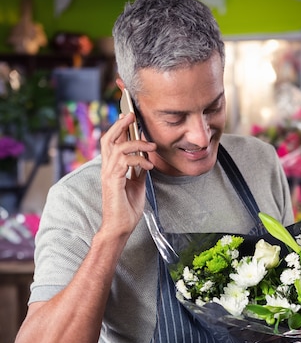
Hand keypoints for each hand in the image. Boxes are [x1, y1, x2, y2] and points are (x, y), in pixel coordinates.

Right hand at [99, 112, 155, 237]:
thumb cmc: (126, 209)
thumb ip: (138, 170)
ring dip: (137, 143)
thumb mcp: (137, 184)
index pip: (112, 142)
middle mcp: (107, 168)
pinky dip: (139, 160)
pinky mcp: (113, 181)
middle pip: (108, 138)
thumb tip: (146, 159)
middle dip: (120, 125)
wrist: (120, 227)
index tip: (130, 117)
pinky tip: (148, 166)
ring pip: (118, 147)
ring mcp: (108, 174)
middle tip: (132, 115)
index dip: (119, 128)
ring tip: (151, 146)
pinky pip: (125, 162)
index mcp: (111, 168)